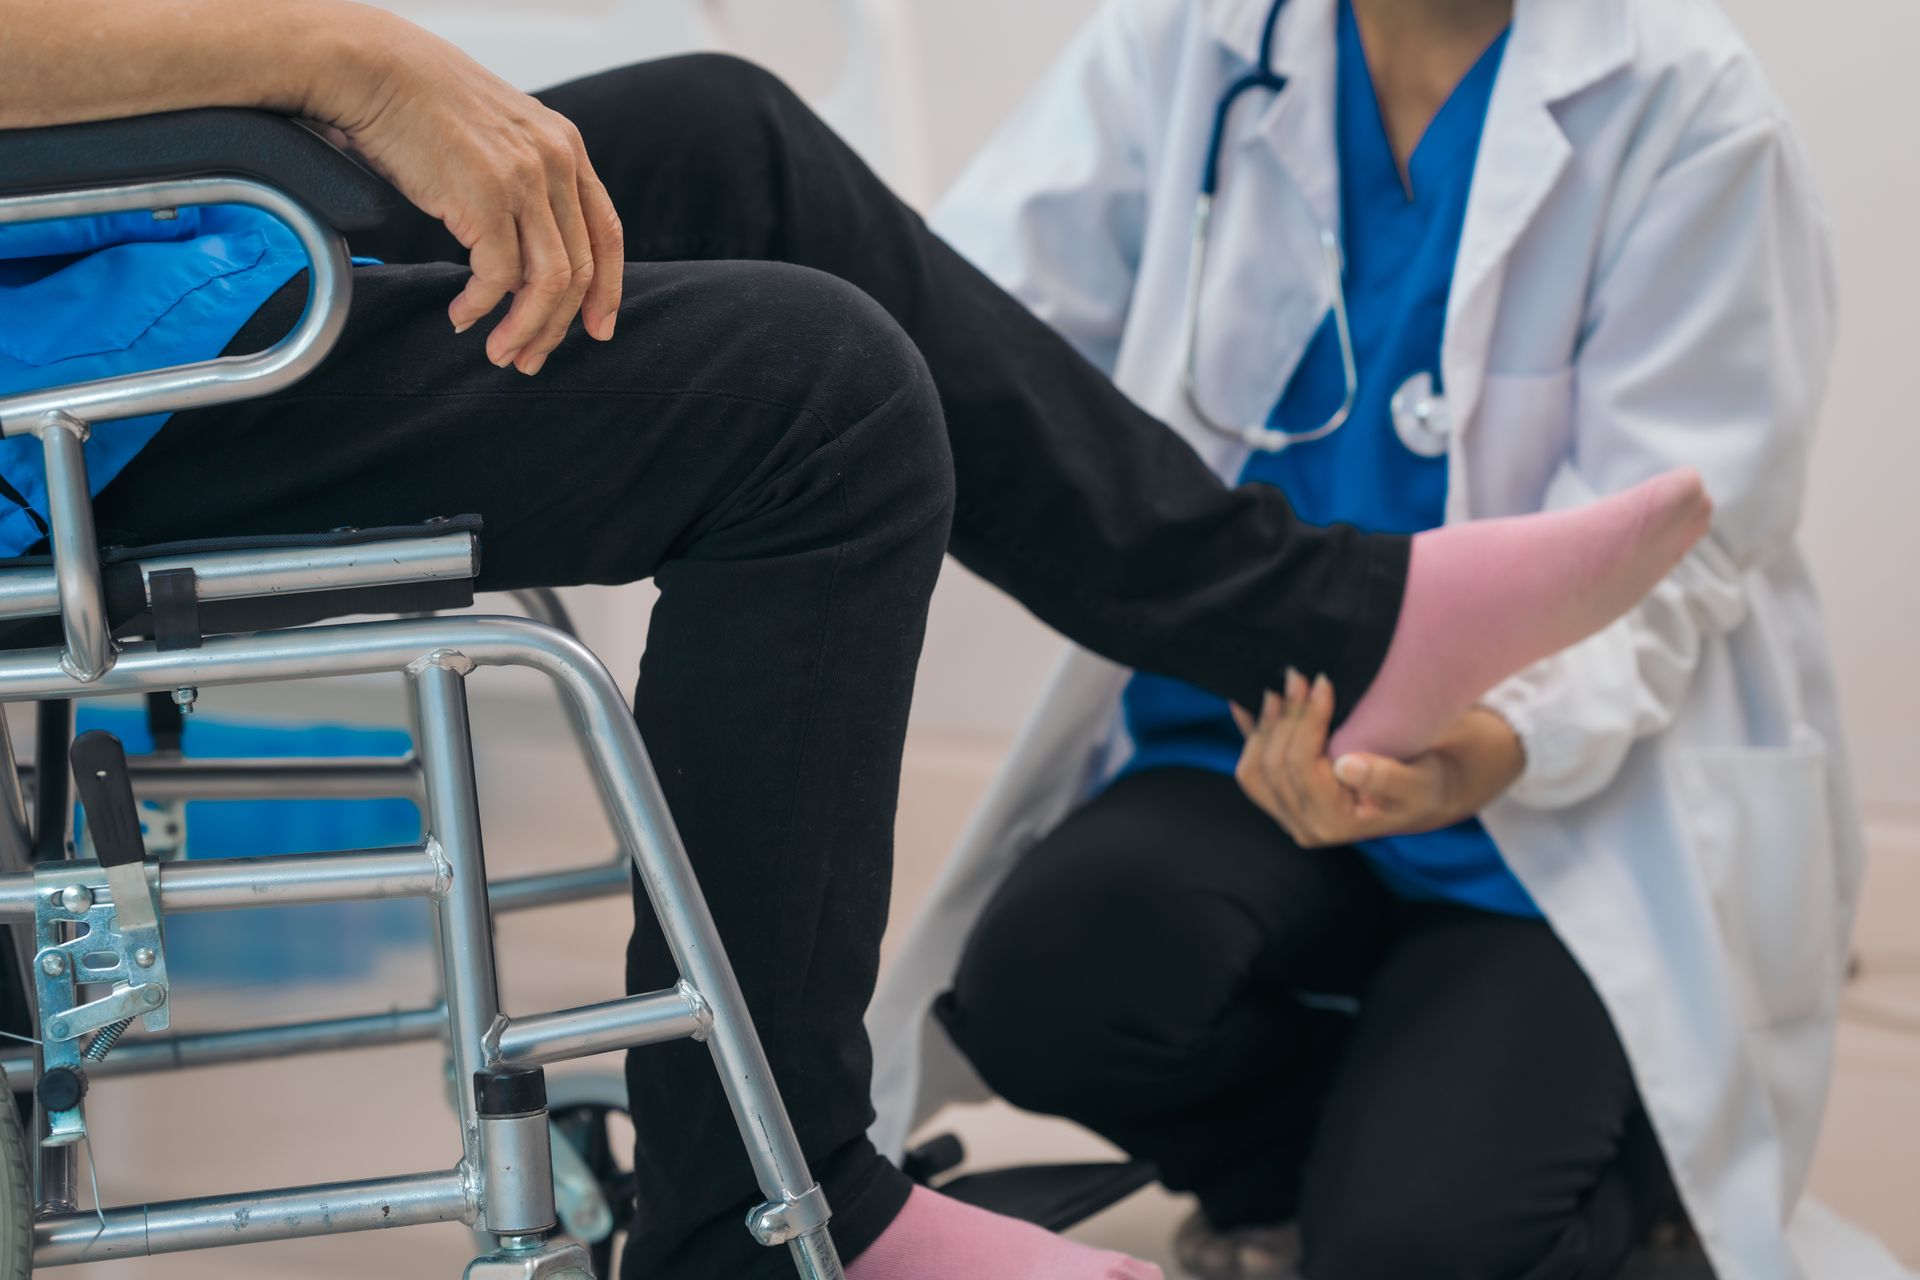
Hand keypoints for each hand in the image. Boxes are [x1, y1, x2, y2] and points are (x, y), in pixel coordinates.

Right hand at [311, 15, 623, 373]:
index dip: (607, 291)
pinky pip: (498, 277)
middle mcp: (556, 163)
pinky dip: (482, 307)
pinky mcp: (486, 197)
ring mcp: (525, 180)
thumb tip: (528, 255)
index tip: (598, 330)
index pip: (607, 234)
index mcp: (567, 147)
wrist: (372, 68)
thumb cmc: (422, 106)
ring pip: (548, 282)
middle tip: (531, 359)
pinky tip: (462, 317)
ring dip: (526, 328)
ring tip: (501, 353)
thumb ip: (527, 181)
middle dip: (559, 325)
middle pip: (580, 269)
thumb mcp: (499, 136)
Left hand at [1230, 671, 1525, 847]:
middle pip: (1274, 766)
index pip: (1301, 768)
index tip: (1323, 683)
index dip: (1306, 721)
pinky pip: (1252, 766)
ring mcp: (1289, 813)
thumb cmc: (1424, 786)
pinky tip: (1241, 703)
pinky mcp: (1284, 797)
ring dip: (1264, 724)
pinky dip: (1247, 733)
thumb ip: (1385, 778)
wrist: (1424, 794)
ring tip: (1279, 687)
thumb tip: (1345, 767)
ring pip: (1255, 767)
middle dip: (1286, 716)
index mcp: (1333, 824)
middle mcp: (1304, 825)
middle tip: (1301, 675)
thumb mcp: (1417, 783)